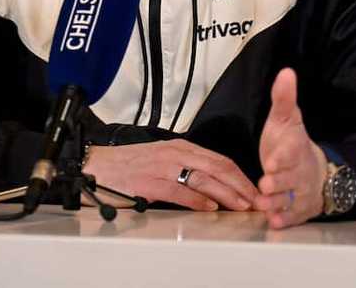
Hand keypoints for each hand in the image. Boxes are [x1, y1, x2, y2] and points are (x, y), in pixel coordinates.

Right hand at [83, 139, 257, 211]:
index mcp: (181, 147)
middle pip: (218, 168)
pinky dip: (197, 199)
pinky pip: (179, 190)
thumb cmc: (129, 166)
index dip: (240, 176)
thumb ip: (186, 169)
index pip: (220, 160)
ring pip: (204, 178)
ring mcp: (163, 166)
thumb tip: (213, 188)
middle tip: (257, 200)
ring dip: (227, 193)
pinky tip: (210, 207)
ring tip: (242, 205)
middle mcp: (176, 153)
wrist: (98, 165)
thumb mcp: (163, 160)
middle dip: (241, 185)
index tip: (255, 190)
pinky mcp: (150, 181)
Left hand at [254, 68, 327, 228]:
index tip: (272, 161)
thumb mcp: (286, 119)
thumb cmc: (292, 144)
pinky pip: (292, 216)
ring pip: (289, 199)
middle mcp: (299, 172)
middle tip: (265, 185)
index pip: (290, 152)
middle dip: (278, 183)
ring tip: (264, 205)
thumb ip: (283, 98)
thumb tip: (286, 72)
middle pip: (289, 179)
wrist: (316, 170)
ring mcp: (299, 192)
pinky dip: (284, 220)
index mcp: (295, 148)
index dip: (282, 157)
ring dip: (277, 203)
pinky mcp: (298, 209)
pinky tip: (274, 222)